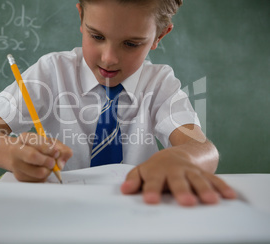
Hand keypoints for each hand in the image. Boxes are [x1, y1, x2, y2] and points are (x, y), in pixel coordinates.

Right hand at [9, 132, 71, 181]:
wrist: (17, 155)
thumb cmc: (36, 147)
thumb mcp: (50, 142)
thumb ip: (61, 149)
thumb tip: (60, 164)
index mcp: (25, 138)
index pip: (37, 143)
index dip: (49, 149)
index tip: (56, 152)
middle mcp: (17, 150)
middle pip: (33, 156)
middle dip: (47, 161)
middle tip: (53, 162)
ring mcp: (16, 165)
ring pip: (38, 172)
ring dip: (48, 171)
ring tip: (48, 166)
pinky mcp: (20, 177)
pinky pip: (38, 180)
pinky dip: (44, 177)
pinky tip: (42, 170)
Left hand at [120, 149, 236, 205]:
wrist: (178, 152)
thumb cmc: (157, 167)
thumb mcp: (142, 170)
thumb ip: (133, 180)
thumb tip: (124, 190)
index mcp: (157, 171)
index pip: (153, 181)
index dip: (151, 190)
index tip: (150, 200)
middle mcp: (175, 170)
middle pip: (178, 180)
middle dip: (182, 190)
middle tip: (186, 202)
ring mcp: (191, 171)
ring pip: (199, 179)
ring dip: (205, 189)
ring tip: (210, 201)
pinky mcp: (204, 173)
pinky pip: (214, 179)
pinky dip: (222, 187)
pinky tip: (230, 196)